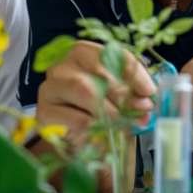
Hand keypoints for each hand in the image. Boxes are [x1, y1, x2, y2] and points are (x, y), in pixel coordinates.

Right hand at [36, 40, 155, 147]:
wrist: (77, 138)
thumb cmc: (98, 111)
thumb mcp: (119, 99)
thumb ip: (133, 96)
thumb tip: (145, 102)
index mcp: (84, 53)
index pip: (111, 54)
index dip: (133, 72)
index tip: (149, 91)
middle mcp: (64, 65)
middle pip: (97, 71)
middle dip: (124, 93)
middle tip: (140, 110)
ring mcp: (50, 87)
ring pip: (83, 89)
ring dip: (109, 109)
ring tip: (121, 122)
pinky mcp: (44, 111)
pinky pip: (72, 116)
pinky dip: (91, 125)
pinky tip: (99, 131)